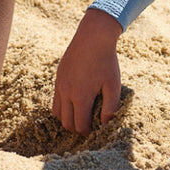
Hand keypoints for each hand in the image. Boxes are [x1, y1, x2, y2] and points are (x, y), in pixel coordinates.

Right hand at [53, 9, 122, 133]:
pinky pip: (55, 99)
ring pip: (57, 112)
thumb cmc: (106, 61)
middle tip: (87, 127)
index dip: (87, 132)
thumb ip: (110, 107)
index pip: (80, 125)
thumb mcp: (113, 85)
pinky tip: (74, 102)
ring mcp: (60, 85)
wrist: (92, 37)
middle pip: (66, 122)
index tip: (94, 131)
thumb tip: (105, 124)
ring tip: (80, 116)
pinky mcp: (58, 77)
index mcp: (81, 97)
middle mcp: (66, 93)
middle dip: (76, 128)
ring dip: (67, 118)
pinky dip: (63, 106)